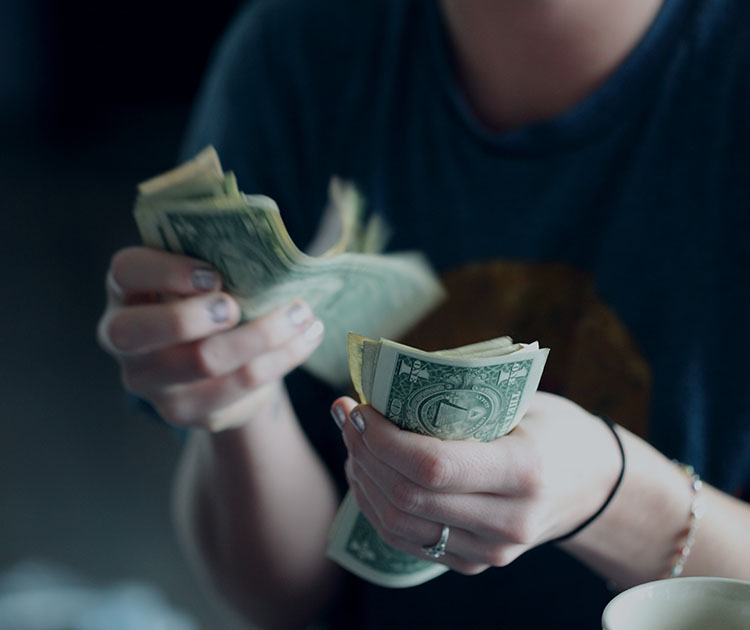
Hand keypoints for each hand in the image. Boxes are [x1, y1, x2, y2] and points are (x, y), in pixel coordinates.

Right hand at [98, 246, 323, 430]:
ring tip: (302, 314)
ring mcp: (152, 383)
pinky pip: (240, 386)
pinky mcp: (187, 411)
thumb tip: (268, 246)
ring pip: (202, 361)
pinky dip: (282, 358)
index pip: (125, 272)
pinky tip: (306, 337)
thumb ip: (218, 258)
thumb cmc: (212, 302)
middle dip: (193, 315)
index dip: (165, 271)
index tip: (213, 274)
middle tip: (237, 306)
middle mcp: (124, 340)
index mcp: (127, 291)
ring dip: (262, 335)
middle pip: (138, 331)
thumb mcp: (206, 276)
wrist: (222, 365)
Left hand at [333, 392, 621, 574]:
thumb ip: (462, 397)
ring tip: (353, 441)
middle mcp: (508, 521)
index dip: (383, 439)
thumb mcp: (523, 401)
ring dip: (363, 479)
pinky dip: (377, 506)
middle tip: (347, 416)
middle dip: (364, 453)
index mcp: (524, 471)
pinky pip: (408, 541)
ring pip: (399, 525)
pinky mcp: (475, 563)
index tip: (360, 407)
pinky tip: (368, 473)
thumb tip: (387, 383)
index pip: (433, 466)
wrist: (593, 485)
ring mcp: (491, 551)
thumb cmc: (556, 429)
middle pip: (408, 497)